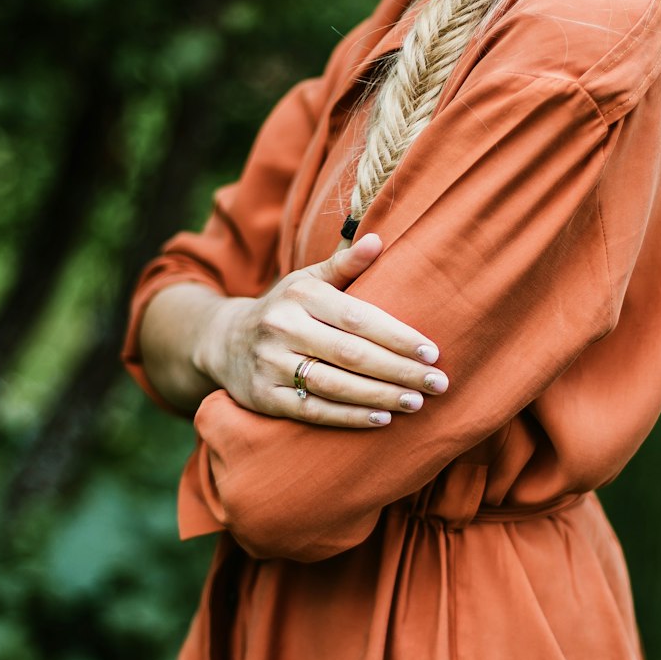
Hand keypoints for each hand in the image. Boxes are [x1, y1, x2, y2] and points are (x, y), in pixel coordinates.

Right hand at [194, 234, 448, 427]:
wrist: (222, 342)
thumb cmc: (283, 309)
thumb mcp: (306, 281)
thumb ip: (343, 265)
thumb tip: (378, 240)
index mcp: (300, 296)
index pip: (358, 318)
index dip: (397, 337)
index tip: (432, 352)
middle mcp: (283, 329)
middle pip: (351, 354)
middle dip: (399, 370)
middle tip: (438, 383)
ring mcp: (271, 365)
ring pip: (334, 385)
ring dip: (380, 396)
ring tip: (417, 402)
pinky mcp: (265, 398)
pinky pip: (313, 411)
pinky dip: (349, 416)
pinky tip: (382, 418)